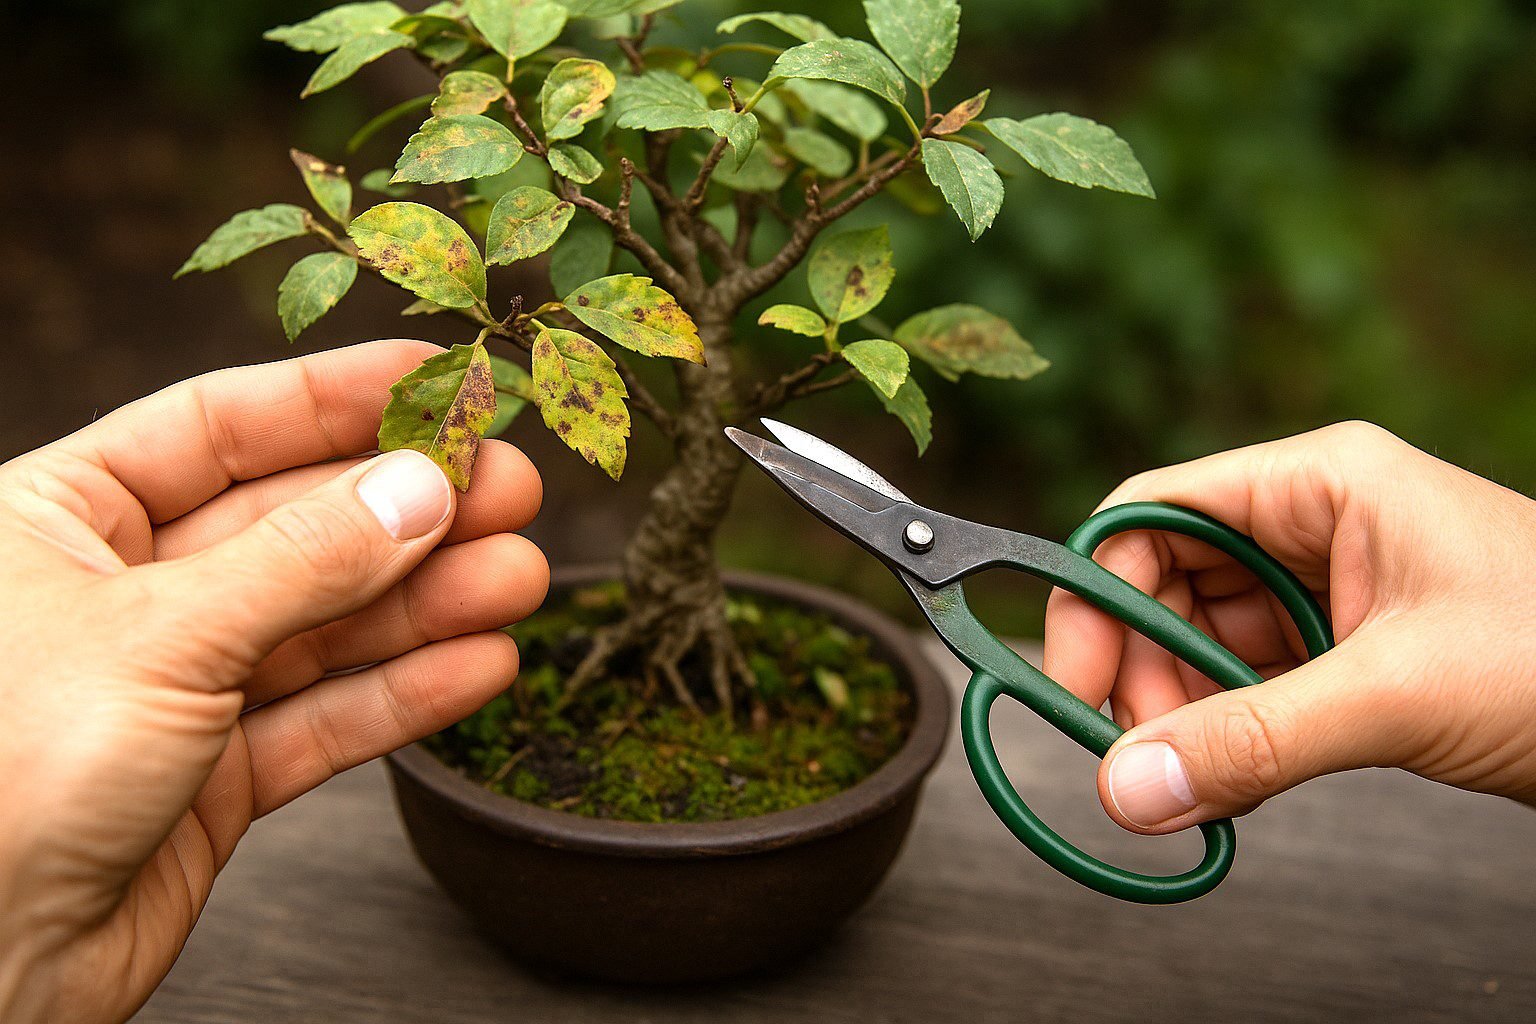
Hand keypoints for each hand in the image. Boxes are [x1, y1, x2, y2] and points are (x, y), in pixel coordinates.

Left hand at [0, 341, 546, 1022]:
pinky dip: (404, 694)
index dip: (336, 398)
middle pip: (293, 525)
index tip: (439, 381)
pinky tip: (478, 664)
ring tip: (518, 579)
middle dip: (407, 510)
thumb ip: (303, 562)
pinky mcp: (214, 776)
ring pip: (326, 626)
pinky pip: (327, 717)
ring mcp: (174, 686)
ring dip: (427, 602)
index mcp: (57, 518)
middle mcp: (121, 593)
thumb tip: (418, 490)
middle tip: (507, 490)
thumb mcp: (160, 637)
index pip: (218, 425)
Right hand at [1044, 421, 1535, 834]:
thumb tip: (1126, 787)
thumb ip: (1255, 739)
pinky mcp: (1354, 653)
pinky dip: (1233, 735)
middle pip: (1166, 582)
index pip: (1153, 513)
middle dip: (1142, 668)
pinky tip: (1241, 783)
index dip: (1095, 594)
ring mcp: (1334, 591)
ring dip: (1186, 712)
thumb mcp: (1398, 692)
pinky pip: (1254, 685)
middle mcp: (1314, 525)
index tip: (1074, 682)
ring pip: (1204, 640)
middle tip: (1143, 751)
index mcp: (1320, 483)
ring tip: (1203, 777)